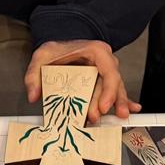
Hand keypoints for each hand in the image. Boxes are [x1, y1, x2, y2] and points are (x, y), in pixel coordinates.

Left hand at [26, 40, 141, 122]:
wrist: (60, 46)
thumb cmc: (56, 50)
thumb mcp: (42, 56)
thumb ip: (34, 75)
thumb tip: (33, 95)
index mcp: (97, 51)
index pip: (109, 71)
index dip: (108, 91)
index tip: (102, 107)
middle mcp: (107, 61)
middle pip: (113, 84)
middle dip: (108, 103)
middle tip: (97, 117)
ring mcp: (107, 72)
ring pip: (117, 89)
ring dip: (118, 104)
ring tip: (120, 117)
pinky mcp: (105, 82)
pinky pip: (116, 91)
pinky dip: (124, 100)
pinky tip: (131, 109)